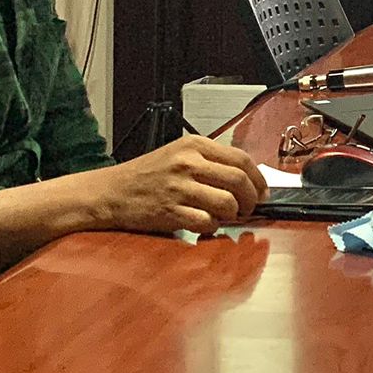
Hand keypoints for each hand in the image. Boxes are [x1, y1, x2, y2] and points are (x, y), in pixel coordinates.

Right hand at [93, 135, 268, 236]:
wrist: (110, 192)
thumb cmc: (146, 175)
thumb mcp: (179, 154)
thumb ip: (210, 161)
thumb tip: (245, 179)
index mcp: (195, 145)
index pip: (241, 159)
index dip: (258, 179)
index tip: (262, 191)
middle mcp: (189, 162)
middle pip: (239, 181)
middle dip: (251, 199)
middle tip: (249, 208)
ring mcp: (179, 187)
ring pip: (227, 203)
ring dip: (233, 215)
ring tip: (226, 217)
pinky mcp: (170, 212)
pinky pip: (206, 222)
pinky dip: (212, 228)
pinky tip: (206, 226)